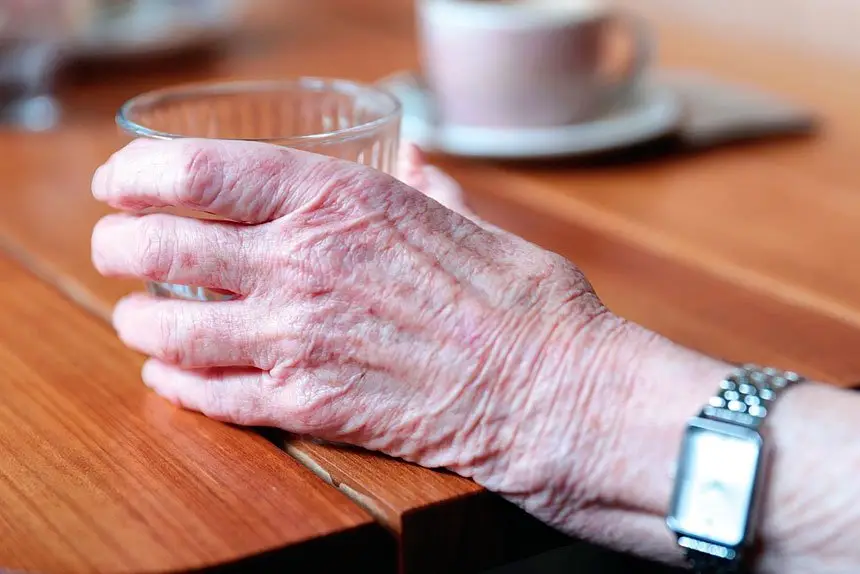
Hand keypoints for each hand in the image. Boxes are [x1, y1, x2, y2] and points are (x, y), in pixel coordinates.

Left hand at [90, 138, 616, 497]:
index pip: (197, 172)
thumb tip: (417, 163)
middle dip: (117, 248)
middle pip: (158, 248)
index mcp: (338, 199)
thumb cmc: (519, 298)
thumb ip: (426, 189)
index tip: (121, 186)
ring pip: (168, 329)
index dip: (138, 177)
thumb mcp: (468, 221)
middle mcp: (300, 262)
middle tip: (114, 252)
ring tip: (134, 320)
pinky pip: (209, 395)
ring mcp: (296, 338)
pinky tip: (167, 379)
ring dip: (137, 323)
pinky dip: (174, 385)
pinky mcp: (306, 405)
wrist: (549, 389)